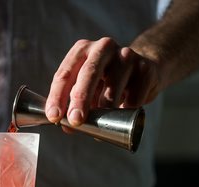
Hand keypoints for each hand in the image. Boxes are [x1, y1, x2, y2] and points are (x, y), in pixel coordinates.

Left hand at [45, 38, 160, 127]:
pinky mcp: (145, 68)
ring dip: (106, 112)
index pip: (65, 74)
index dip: (57, 96)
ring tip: (104, 121)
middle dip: (80, 100)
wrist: (144, 69)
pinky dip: (126, 112)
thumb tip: (67, 127)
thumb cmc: (107, 81)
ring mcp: (126, 56)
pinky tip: (126, 110)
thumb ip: (74, 104)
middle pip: (88, 74)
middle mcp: (103, 47)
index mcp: (82, 50)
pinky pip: (133, 100)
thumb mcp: (87, 87)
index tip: (53, 116)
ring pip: (112, 91)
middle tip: (75, 121)